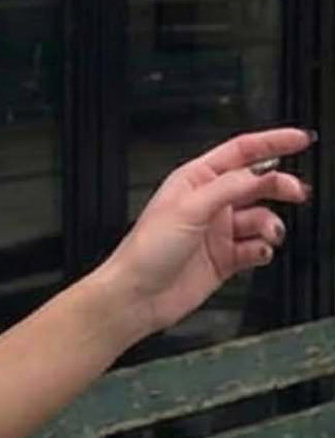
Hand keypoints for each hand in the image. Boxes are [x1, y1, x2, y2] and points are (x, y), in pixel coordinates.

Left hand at [105, 125, 314, 337]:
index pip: (241, 152)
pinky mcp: (224, 259)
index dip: (274, 142)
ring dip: (270, 224)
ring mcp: (217, 232)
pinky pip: (256, 248)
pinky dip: (263, 249)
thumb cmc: (146, 251)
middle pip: (257, 184)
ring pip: (260, 218)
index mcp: (195, 180)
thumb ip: (229, 187)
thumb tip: (261, 173)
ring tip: (269, 234)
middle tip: (297, 191)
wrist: (136, 297)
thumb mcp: (188, 208)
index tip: (301, 139)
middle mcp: (208, 203)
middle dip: (280, 185)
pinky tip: (258, 252)